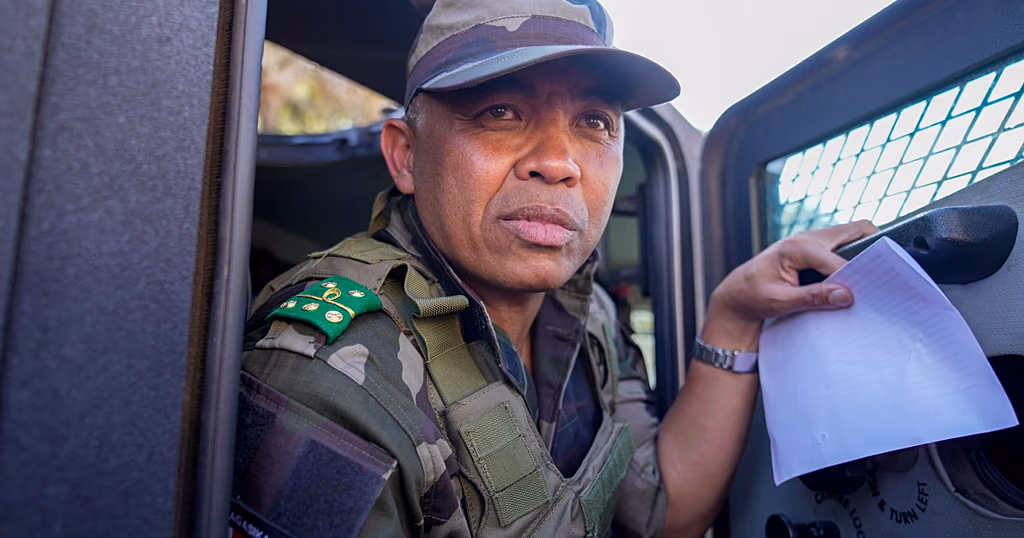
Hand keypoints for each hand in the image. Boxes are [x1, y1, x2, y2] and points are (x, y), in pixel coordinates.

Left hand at [702, 220, 878, 349]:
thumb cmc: (753, 297)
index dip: (858, 277)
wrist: (736, 294)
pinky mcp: (813, 248)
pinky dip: (855, 256)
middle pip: (856, 231)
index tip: (873, 294)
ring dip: (865, 253)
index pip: (839, 261)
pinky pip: (842, 246)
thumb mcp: (781, 301)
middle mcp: (806, 238)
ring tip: (875, 278)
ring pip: (852, 236)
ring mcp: (810, 240)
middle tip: (888, 274)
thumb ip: (814, 298)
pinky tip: (858, 278)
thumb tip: (847, 296)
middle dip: (874, 249)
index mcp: (797, 248)